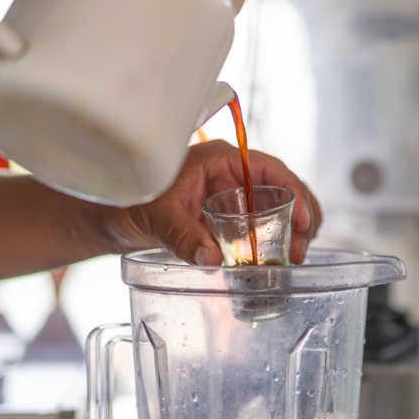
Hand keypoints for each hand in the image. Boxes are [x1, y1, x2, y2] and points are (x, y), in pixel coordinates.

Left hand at [112, 140, 322, 265]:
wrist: (115, 219)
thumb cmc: (131, 203)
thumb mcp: (157, 217)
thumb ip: (182, 236)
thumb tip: (210, 258)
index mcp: (219, 160)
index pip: (269, 169)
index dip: (293, 192)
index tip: (303, 219)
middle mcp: (232, 174)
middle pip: (283, 188)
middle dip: (301, 215)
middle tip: (303, 247)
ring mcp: (235, 196)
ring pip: (279, 207)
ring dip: (294, 229)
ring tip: (297, 256)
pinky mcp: (232, 217)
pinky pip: (264, 224)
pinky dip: (277, 239)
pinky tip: (282, 257)